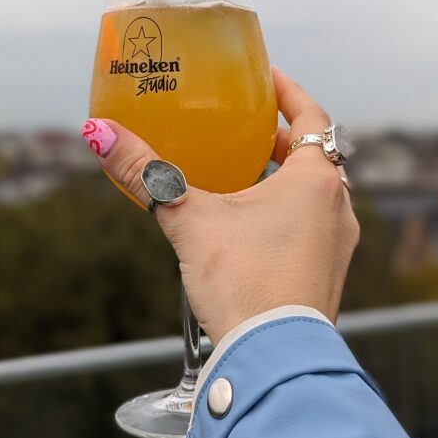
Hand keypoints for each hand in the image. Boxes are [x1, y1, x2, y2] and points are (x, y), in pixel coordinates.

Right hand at [82, 67, 359, 346]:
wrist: (273, 361)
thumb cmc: (243, 282)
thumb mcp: (188, 220)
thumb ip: (145, 174)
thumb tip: (99, 133)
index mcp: (316, 181)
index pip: (311, 117)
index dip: (288, 93)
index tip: (268, 77)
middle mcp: (337, 208)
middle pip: (313, 156)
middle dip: (280, 139)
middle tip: (247, 126)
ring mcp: (337, 246)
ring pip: (313, 194)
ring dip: (283, 177)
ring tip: (243, 172)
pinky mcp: (326, 276)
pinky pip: (310, 227)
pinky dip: (285, 213)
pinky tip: (248, 226)